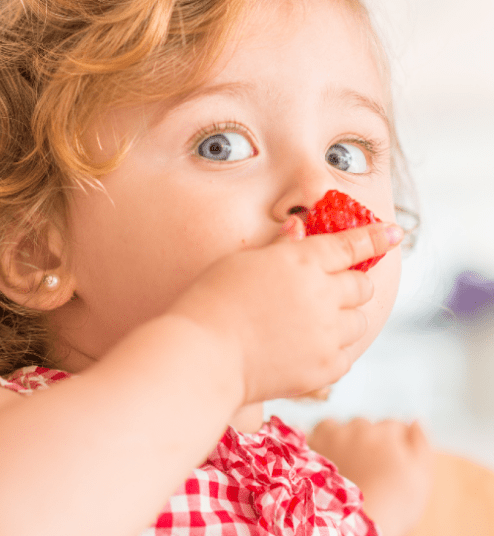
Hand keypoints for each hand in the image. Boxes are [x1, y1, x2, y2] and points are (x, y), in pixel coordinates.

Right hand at [168, 216, 402, 405]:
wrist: (205, 354)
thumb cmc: (213, 300)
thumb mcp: (243, 262)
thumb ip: (279, 248)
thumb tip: (299, 232)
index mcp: (302, 262)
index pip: (350, 245)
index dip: (375, 237)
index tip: (394, 233)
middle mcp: (323, 295)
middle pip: (361, 287)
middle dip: (351, 285)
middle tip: (329, 292)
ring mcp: (326, 333)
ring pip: (359, 322)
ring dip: (344, 319)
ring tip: (313, 326)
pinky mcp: (324, 367)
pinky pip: (346, 355)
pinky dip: (333, 350)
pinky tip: (306, 349)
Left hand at [307, 418, 432, 535]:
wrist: (355, 523)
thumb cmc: (393, 504)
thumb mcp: (421, 477)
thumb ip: (420, 443)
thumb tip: (416, 420)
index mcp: (386, 432)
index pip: (394, 426)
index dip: (396, 443)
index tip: (393, 460)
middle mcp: (358, 426)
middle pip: (367, 426)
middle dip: (370, 440)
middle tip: (370, 467)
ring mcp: (334, 433)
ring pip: (342, 426)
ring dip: (344, 438)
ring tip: (348, 464)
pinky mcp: (314, 443)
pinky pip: (317, 431)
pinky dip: (322, 440)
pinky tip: (328, 456)